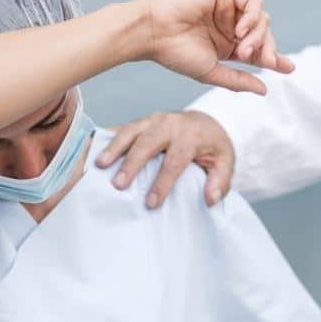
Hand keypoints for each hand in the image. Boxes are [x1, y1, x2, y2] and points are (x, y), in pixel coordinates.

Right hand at [96, 111, 233, 207]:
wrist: (205, 121)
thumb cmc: (213, 146)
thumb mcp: (226, 162)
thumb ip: (221, 181)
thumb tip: (210, 199)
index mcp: (191, 135)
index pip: (175, 161)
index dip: (163, 183)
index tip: (151, 203)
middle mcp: (170, 124)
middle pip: (148, 143)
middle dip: (132, 164)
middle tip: (118, 184)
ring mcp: (153, 119)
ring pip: (131, 131)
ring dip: (114, 148)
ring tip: (100, 165)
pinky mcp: (142, 120)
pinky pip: (123, 128)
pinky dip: (108, 138)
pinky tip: (94, 150)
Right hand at [134, 0, 294, 94]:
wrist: (154, 32)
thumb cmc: (176, 54)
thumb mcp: (211, 72)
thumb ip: (238, 80)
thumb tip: (264, 90)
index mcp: (226, 47)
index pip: (257, 51)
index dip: (274, 58)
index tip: (289, 68)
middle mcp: (229, 28)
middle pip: (264, 35)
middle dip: (267, 49)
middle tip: (262, 60)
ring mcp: (228, 10)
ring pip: (262, 19)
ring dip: (258, 35)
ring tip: (241, 48)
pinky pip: (253, 3)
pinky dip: (253, 16)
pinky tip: (240, 30)